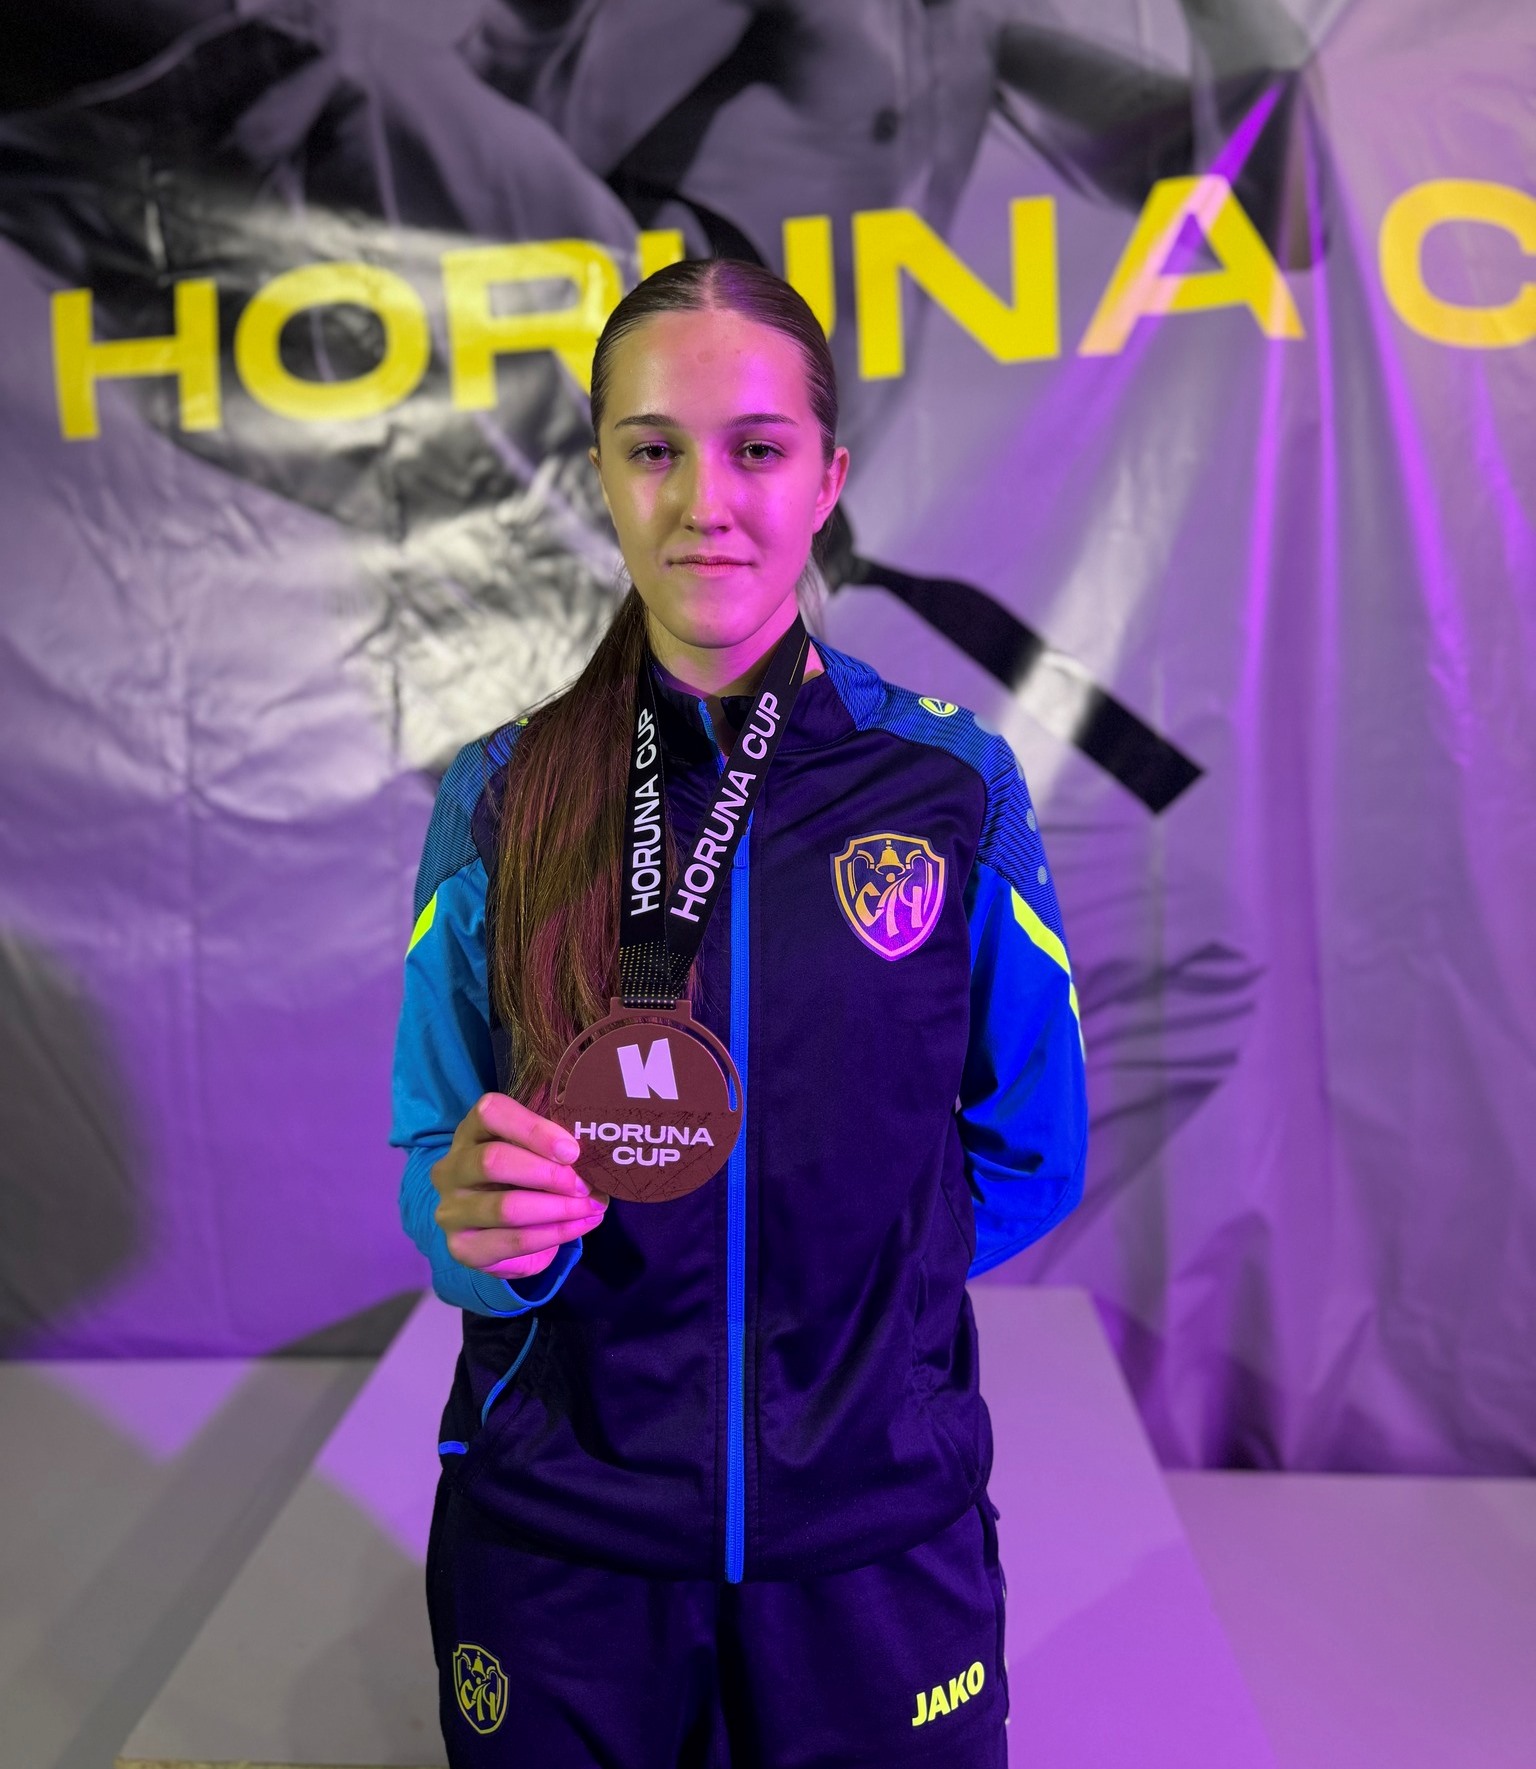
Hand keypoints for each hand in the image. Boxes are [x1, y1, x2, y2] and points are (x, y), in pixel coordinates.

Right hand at [432, 1094, 604, 1282]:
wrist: (494, 1230)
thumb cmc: (522, 1179)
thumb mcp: (533, 1154)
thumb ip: (554, 1150)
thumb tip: (596, 1162)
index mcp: (470, 1132)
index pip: (490, 1113)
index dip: (533, 1129)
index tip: (571, 1151)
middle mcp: (451, 1168)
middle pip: (494, 1161)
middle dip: (548, 1174)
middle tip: (584, 1186)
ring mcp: (452, 1210)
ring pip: (505, 1207)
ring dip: (557, 1209)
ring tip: (591, 1208)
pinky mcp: (462, 1247)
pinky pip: (513, 1241)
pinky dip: (554, 1234)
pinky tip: (578, 1226)